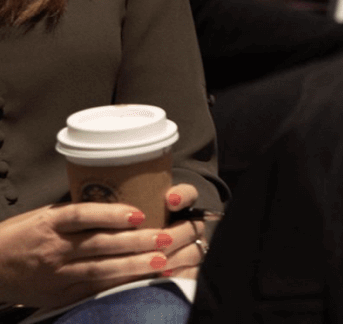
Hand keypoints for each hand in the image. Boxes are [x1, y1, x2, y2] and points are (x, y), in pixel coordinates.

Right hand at [0, 183, 205, 307]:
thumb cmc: (20, 235)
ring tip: (161, 261)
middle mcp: (53, 249)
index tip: (140, 213)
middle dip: (136, 242)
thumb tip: (117, 204)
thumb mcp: (44, 215)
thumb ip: (76, 213)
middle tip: (165, 237)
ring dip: (133, 266)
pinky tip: (137, 281)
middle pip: (100, 244)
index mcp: (49, 223)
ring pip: (100, 270)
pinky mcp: (57, 295)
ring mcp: (56, 275)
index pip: (83, 215)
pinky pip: (91, 290)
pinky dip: (116, 285)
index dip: (112, 214)